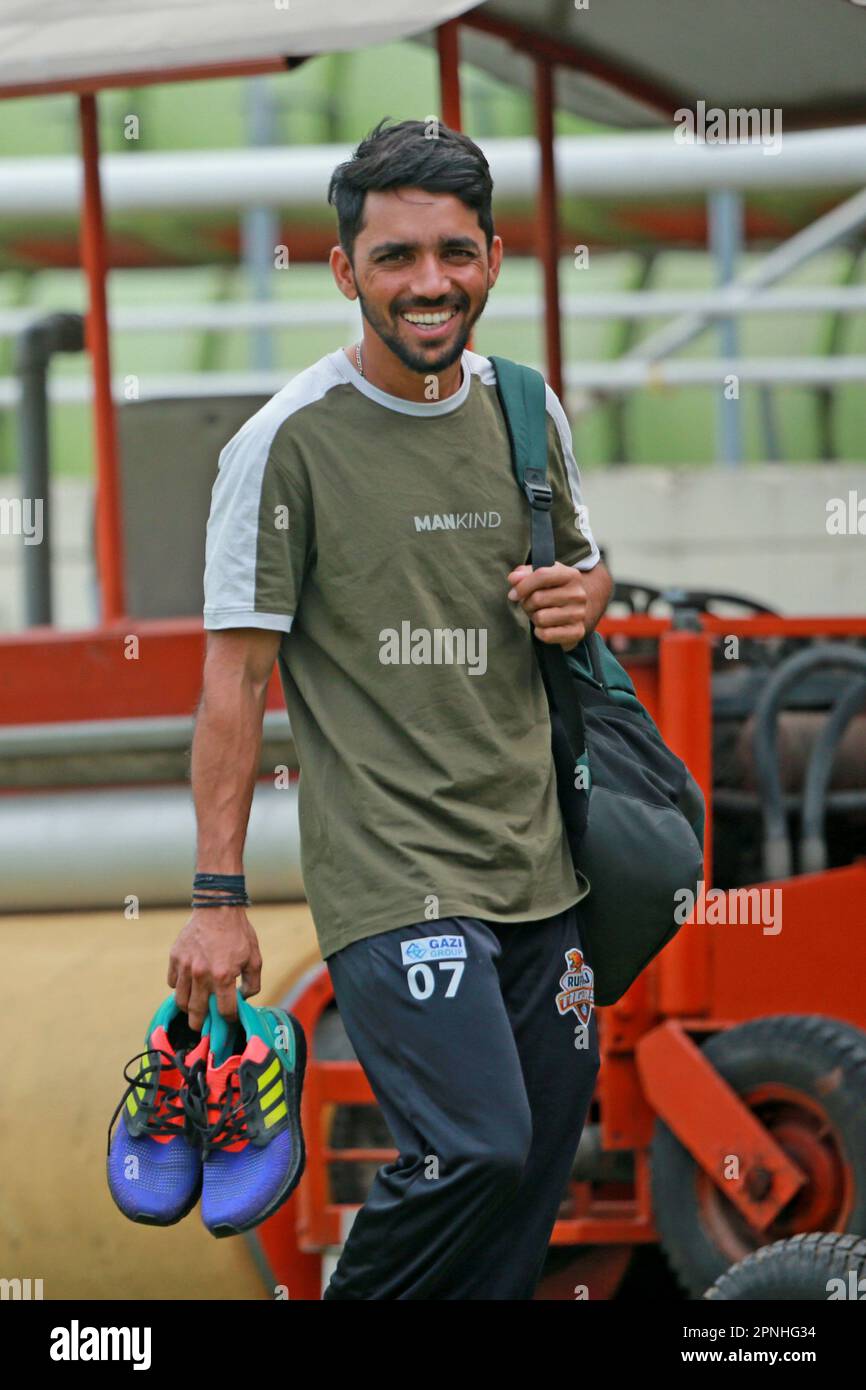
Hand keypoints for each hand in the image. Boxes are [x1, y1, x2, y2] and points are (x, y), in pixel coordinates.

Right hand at [168, 907, 262, 1031]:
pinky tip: (188, 985)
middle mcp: (202, 974)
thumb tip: (244, 998)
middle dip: (200, 1024)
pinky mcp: (176, 958)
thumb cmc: (238, 933)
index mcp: (224, 976)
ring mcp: (186, 966)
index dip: (229, 1019)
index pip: (224, 1010)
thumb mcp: (255, 958)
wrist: (218, 908)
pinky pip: (173, 982)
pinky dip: (179, 987)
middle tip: (201, 1027)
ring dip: (187, 1009)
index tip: (229, 1019)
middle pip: (196, 1012)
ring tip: (192, 1010)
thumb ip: (252, 983)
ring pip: (181, 1001)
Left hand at [507, 562, 586, 649]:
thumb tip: (514, 578)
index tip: (513, 594)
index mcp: (571, 575)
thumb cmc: (551, 590)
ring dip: (534, 618)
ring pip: (540, 618)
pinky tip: (544, 627)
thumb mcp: (539, 576)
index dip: (522, 586)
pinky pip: (547, 635)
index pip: (542, 575)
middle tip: (531, 605)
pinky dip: (540, 632)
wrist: (573, 609)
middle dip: (527, 603)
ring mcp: (579, 614)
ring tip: (540, 614)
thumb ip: (523, 574)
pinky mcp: (577, 632)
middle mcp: (578, 594)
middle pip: (537, 598)